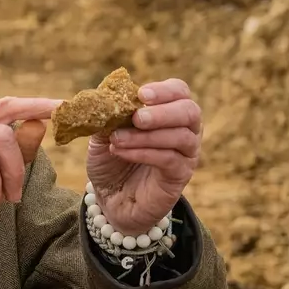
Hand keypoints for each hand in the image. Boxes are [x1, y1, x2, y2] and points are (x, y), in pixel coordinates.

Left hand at [87, 78, 200, 234]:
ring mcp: (186, 153)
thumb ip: (105, 116)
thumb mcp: (102, 134)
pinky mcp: (180, 175)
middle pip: (189, 112)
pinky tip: (122, 152)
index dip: (164, 90)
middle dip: (163, 113)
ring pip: (180, 137)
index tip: (142, 94)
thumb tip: (99, 99)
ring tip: (116, 139)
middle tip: (138, 117)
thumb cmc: (111, 160)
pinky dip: (144, 153)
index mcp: (167, 111)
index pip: (179, 91)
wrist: (111, 197)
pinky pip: (169, 159)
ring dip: (146, 136)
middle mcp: (184, 129)